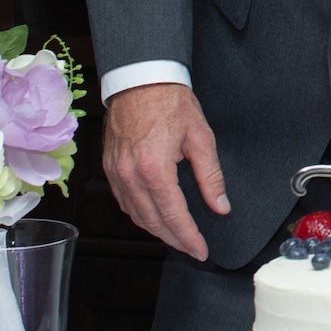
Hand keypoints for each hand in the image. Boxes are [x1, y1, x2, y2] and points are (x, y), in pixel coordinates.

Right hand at [104, 82, 229, 261]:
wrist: (140, 80)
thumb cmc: (170, 103)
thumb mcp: (200, 138)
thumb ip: (211, 176)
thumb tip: (220, 205)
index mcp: (154, 169)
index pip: (173, 216)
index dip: (189, 237)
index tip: (201, 250)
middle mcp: (131, 176)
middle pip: (153, 221)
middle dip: (175, 239)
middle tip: (192, 248)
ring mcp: (116, 173)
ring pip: (136, 215)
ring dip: (157, 229)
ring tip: (177, 235)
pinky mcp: (110, 169)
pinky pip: (124, 202)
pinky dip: (140, 214)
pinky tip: (154, 215)